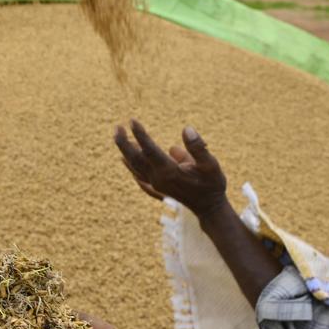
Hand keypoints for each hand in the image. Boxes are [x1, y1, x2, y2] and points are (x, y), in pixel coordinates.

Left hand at [113, 119, 227, 217]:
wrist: (209, 208)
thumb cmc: (211, 184)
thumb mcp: (211, 164)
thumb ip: (198, 147)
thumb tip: (187, 129)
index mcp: (169, 171)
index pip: (149, 149)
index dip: (140, 134)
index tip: (132, 120)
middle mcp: (158, 178)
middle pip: (135, 158)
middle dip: (124, 142)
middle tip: (117, 127)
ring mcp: (156, 183)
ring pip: (134, 166)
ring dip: (125, 150)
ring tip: (118, 134)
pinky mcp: (157, 186)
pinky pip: (138, 174)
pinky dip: (129, 165)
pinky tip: (123, 158)